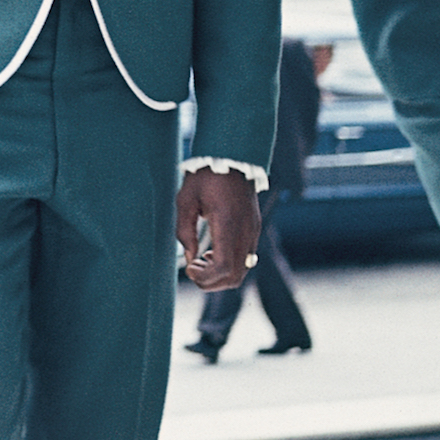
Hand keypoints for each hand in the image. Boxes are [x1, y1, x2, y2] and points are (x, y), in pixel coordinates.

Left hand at [176, 168, 260, 291]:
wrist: (232, 158)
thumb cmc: (205, 176)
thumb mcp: (186, 200)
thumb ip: (185, 231)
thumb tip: (189, 257)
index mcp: (228, 224)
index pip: (224, 267)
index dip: (205, 276)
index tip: (190, 266)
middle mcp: (245, 232)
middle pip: (235, 276)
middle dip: (211, 282)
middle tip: (193, 268)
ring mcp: (253, 232)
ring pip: (242, 271)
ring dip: (220, 275)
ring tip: (201, 260)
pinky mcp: (254, 230)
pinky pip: (246, 259)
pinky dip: (229, 265)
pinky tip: (212, 252)